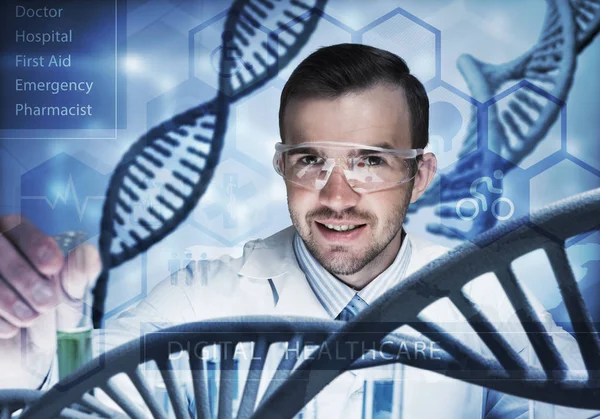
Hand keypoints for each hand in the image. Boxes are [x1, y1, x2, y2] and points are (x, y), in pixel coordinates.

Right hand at [0, 215, 100, 388]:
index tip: (53, 266)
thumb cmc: (51, 317)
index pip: (19, 226)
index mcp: (19, 240)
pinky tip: (11, 328)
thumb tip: (88, 253)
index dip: (35, 244)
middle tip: (46, 302)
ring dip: (9, 300)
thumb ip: (78, 275)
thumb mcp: (70, 298)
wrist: (29, 353)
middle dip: (24, 277)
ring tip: (30, 318)